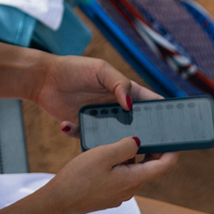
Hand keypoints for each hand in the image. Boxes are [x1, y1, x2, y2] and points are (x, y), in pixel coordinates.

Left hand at [33, 54, 161, 137]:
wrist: (44, 79)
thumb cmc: (74, 69)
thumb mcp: (101, 70)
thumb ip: (119, 84)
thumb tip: (130, 105)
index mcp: (126, 91)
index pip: (150, 103)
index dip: (162, 113)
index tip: (170, 124)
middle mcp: (116, 108)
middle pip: (136, 125)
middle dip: (141, 135)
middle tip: (144, 144)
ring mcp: (101, 120)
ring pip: (114, 137)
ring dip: (110, 141)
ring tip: (104, 142)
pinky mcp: (84, 129)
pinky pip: (88, 139)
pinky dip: (80, 135)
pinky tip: (67, 124)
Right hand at [38, 136, 177, 213]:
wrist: (57, 201)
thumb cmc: (79, 178)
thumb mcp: (103, 155)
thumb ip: (126, 146)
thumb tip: (139, 142)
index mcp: (134, 179)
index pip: (165, 165)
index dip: (173, 151)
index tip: (174, 137)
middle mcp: (130, 189)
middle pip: (149, 167)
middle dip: (150, 148)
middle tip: (145, 130)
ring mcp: (118, 194)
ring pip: (132, 170)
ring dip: (129, 155)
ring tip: (118, 138)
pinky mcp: (107, 195)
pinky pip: (119, 176)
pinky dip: (117, 164)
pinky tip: (103, 154)